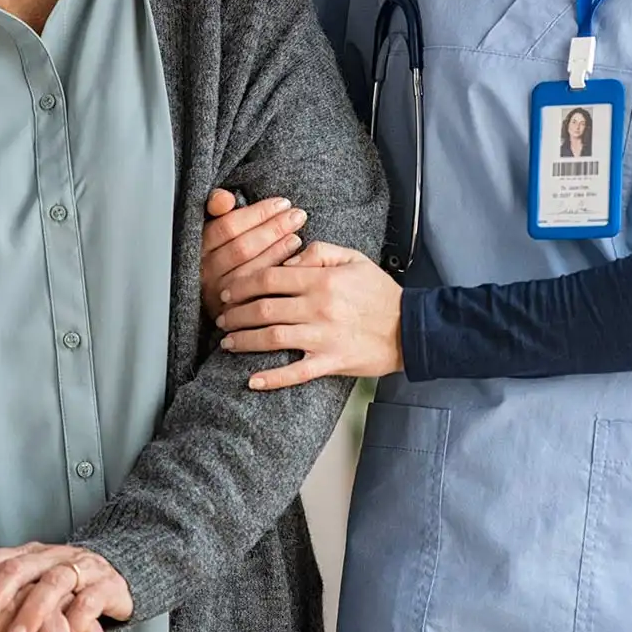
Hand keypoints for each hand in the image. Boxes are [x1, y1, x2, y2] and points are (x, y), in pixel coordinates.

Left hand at [0, 542, 130, 631]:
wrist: (119, 569)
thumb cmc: (65, 584)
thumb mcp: (32, 581)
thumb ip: (3, 591)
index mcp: (29, 554)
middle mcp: (52, 556)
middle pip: (17, 569)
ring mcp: (80, 568)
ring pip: (53, 583)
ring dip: (32, 611)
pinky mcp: (107, 585)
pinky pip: (89, 599)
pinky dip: (75, 618)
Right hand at [201, 189, 307, 319]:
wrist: (217, 295)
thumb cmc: (221, 250)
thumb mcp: (215, 225)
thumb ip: (216, 206)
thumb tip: (225, 199)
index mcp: (199, 246)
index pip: (228, 226)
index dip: (258, 214)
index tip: (281, 203)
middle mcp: (204, 271)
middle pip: (242, 248)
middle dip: (273, 228)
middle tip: (297, 215)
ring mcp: (217, 294)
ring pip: (250, 270)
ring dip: (277, 250)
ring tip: (297, 235)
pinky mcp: (231, 312)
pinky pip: (257, 292)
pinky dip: (276, 272)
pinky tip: (293, 260)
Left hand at [214, 241, 403, 388]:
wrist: (410, 328)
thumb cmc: (380, 292)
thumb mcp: (354, 258)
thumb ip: (319, 251)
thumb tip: (288, 257)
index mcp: (322, 280)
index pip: (270, 278)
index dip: (242, 284)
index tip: (228, 290)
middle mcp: (318, 308)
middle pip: (263, 308)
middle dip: (235, 313)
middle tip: (221, 318)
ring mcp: (323, 338)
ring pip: (272, 339)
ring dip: (244, 341)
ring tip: (227, 342)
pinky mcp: (331, 362)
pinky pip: (296, 373)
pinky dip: (271, 379)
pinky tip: (252, 380)